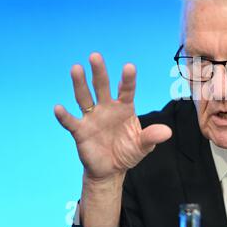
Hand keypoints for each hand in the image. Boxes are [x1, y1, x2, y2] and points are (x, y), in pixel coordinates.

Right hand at [54, 53, 171, 180]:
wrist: (111, 169)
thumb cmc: (128, 152)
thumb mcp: (143, 146)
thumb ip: (151, 137)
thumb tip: (167, 132)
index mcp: (124, 108)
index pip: (126, 90)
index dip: (128, 80)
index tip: (129, 67)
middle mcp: (107, 108)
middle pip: (102, 87)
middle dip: (99, 72)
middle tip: (95, 56)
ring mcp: (92, 118)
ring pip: (84, 97)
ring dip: (79, 84)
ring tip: (76, 68)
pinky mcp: (80, 130)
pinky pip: (71, 121)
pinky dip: (64, 116)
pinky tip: (59, 108)